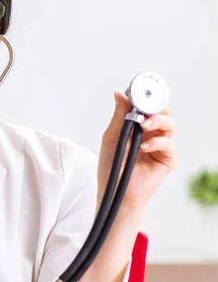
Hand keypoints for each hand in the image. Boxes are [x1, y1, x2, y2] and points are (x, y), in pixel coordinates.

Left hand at [97, 92, 175, 210]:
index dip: (145, 97)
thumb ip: (118, 116)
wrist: (115, 191)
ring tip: (144, 125)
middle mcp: (151, 133)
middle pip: (162, 111)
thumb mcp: (111, 137)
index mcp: (137, 126)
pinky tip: (144, 146)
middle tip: (144, 107)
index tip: (138, 90)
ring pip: (169, 123)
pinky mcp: (166, 160)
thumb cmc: (112, 167)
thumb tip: (120, 94)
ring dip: (158, 120)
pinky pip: (168, 145)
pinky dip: (157, 142)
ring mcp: (159, 146)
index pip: (147, 106)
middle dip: (155, 106)